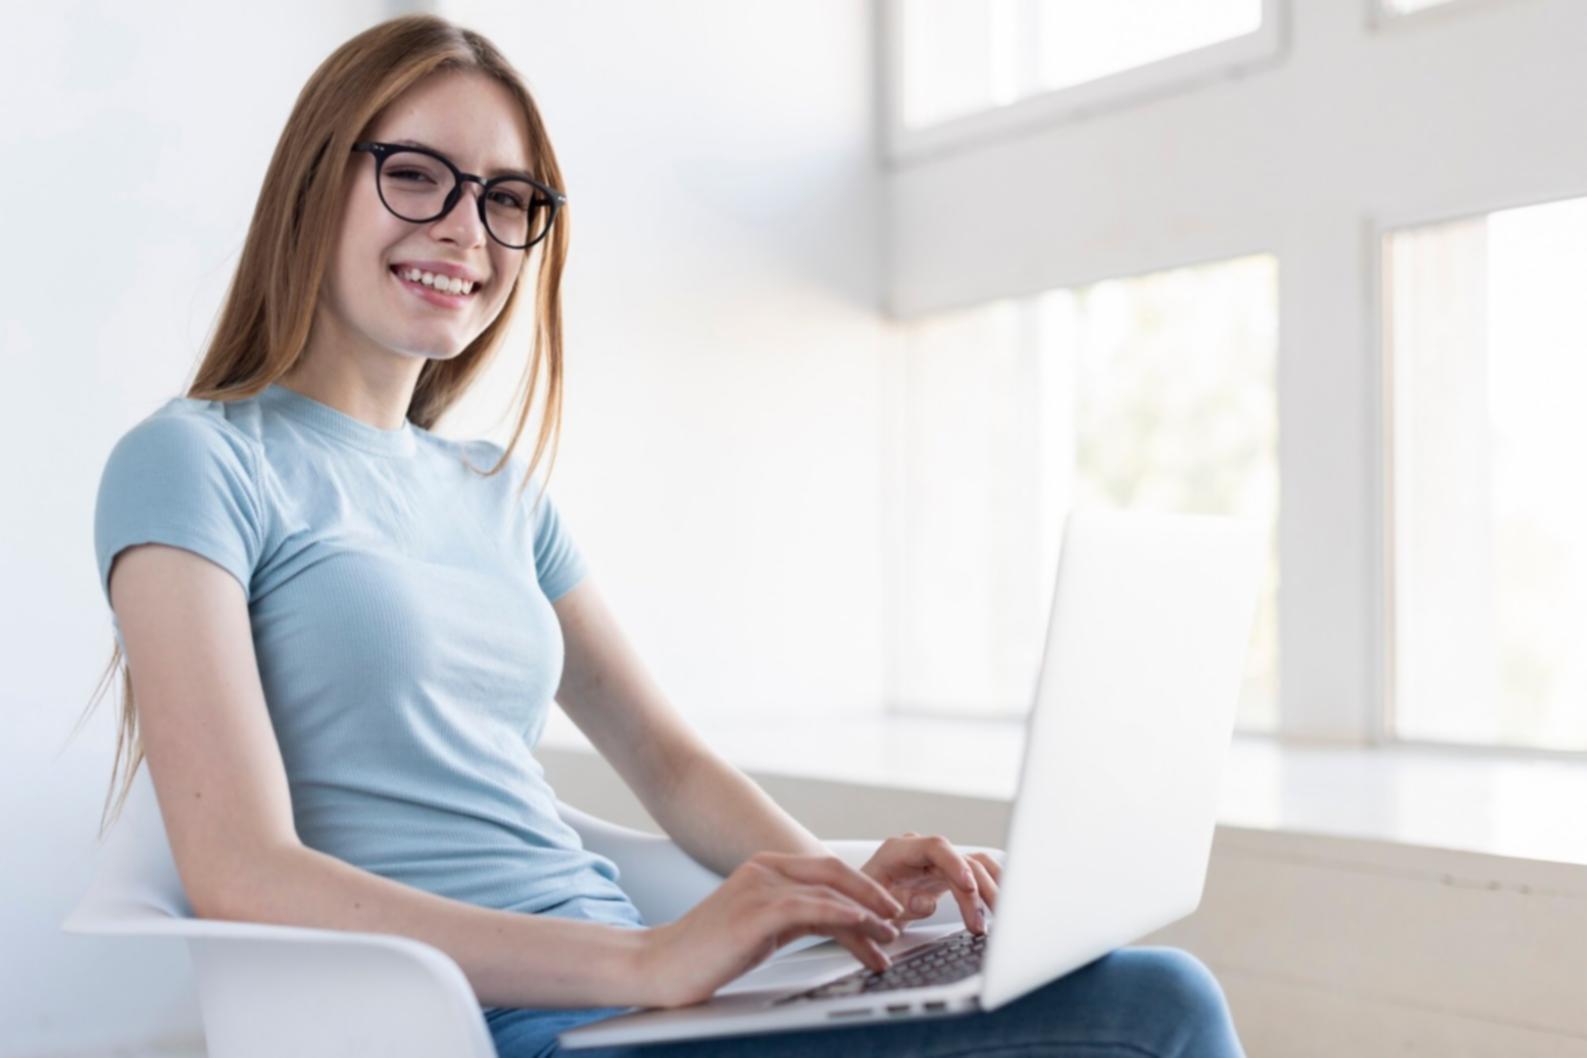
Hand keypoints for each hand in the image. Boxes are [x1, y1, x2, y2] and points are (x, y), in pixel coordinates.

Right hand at [636, 850, 906, 1007]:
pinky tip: (864, 933)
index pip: (826, 871)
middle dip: (873, 893)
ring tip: (890, 936)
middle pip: (834, 872)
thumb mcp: (763, 929)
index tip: (886, 911)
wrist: (661, 966)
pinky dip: (844, 917)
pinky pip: (812, 908)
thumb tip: (840, 928)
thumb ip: (797, 919)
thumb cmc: (709, 952)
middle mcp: (765, 869)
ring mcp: (760, 888)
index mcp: (766, 868)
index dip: (862, 888)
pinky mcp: (756, 912)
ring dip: (867, 913)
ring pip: (829, 890)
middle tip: (900, 917)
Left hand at [859, 833, 1001, 933]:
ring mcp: (936, 861)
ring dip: (991, 890)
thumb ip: (901, 904)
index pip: (936, 846)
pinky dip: (991, 887)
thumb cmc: (863, 906)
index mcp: (899, 851)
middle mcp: (921, 851)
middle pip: (961, 859)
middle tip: (979, 926)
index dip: (955, 864)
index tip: (969, 887)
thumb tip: (929, 902)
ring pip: (975, 865)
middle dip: (976, 892)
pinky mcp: (947, 874)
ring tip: (1000, 918)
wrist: (862, 907)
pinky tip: (1002, 904)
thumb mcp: (874, 910)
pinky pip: (976, 874)